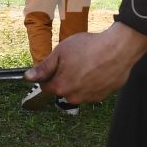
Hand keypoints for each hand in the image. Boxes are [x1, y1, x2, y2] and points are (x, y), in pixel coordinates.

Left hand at [28, 22, 146, 103]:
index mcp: (60, 87)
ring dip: (79, 80)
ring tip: (89, 63)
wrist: (119, 49)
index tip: (57, 62)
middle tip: (75, 60)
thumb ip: (44, 67)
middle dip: (65, 76)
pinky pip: (92, 90)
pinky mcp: (103, 96)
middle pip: (62, 88)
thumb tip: (28, 77)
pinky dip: (93, 81)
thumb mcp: (61, 51)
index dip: (49, 73)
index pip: (45, 85)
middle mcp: (74, 97)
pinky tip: (98, 68)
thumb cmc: (89, 47)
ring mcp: (89, 98)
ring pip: (77, 90)